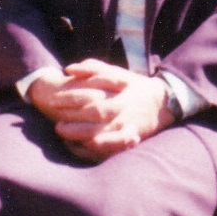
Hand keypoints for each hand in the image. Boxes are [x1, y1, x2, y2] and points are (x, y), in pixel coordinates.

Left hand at [30, 59, 173, 162]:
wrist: (162, 101)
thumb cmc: (133, 85)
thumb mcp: (115, 71)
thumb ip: (92, 68)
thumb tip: (68, 69)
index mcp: (116, 93)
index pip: (89, 98)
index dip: (69, 100)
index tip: (54, 101)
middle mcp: (121, 110)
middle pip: (94, 117)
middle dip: (72, 121)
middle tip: (56, 123)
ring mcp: (126, 125)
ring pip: (101, 134)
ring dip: (80, 136)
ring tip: (63, 135)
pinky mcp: (131, 137)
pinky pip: (114, 147)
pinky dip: (99, 148)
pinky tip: (84, 146)